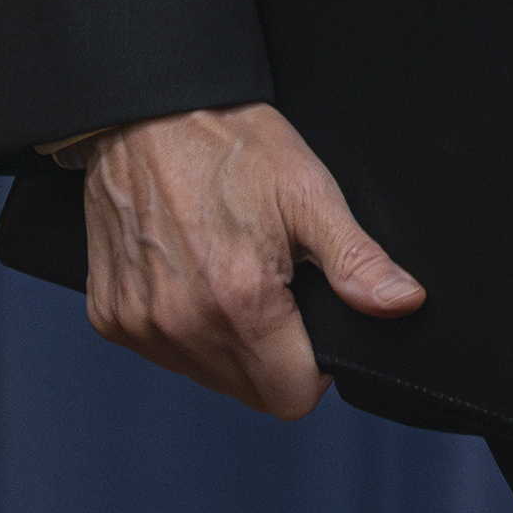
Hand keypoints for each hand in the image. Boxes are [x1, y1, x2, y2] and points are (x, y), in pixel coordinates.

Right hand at [75, 103, 421, 417]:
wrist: (144, 115)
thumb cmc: (226, 144)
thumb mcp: (308, 191)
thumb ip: (357, 260)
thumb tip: (402, 303)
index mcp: (239, 301)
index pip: (291, 398)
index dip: (314, 370)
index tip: (312, 327)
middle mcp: (182, 324)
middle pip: (251, 392)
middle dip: (273, 356)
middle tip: (273, 288)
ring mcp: (140, 325)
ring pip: (206, 377)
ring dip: (226, 345)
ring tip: (230, 275)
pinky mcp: (110, 318)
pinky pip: (162, 353)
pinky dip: (183, 329)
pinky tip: (191, 277)